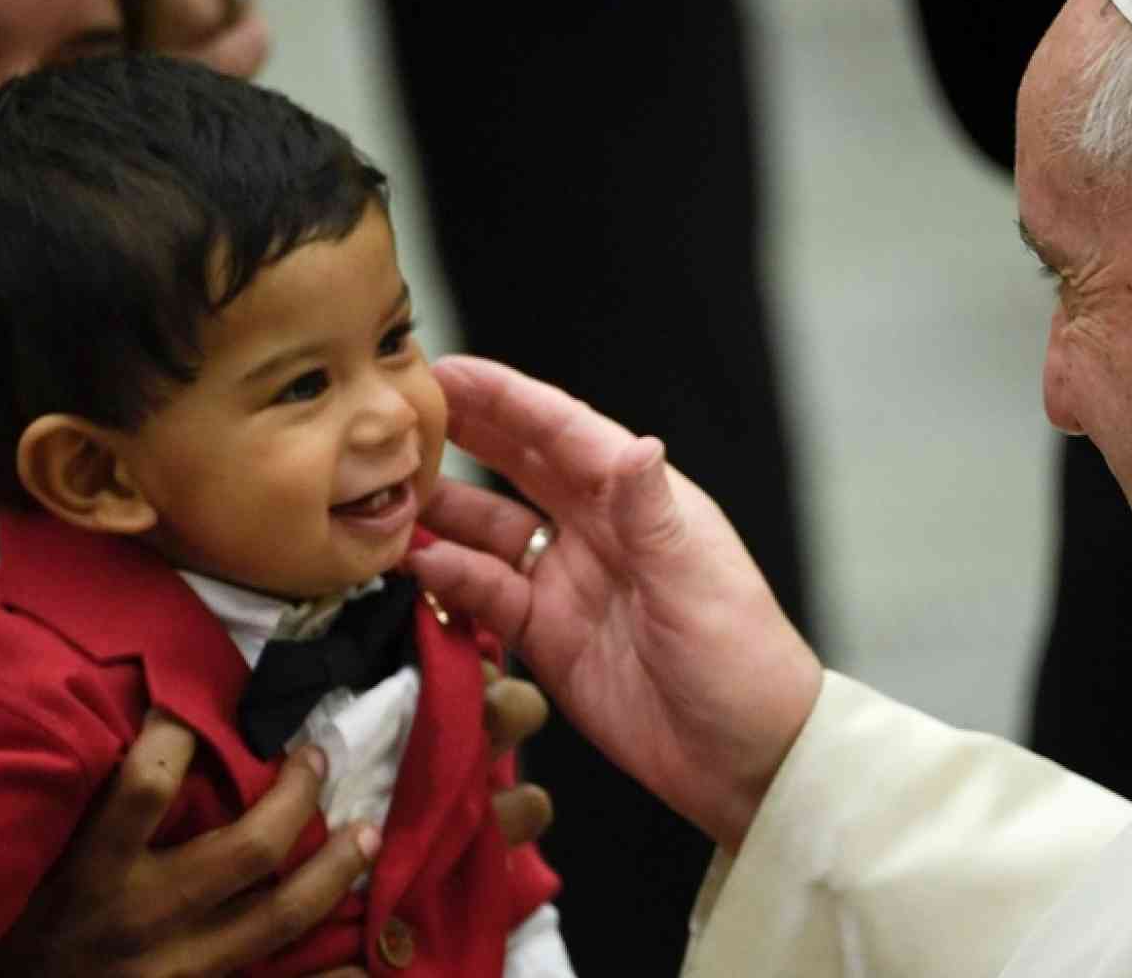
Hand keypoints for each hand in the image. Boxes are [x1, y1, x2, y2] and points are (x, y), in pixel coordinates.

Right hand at [0, 713, 374, 977]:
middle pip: (249, 850)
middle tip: (316, 757)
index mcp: (93, 872)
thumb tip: (137, 714)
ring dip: (333, 872)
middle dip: (295, 797)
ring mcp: (176, 967)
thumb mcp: (31, 857)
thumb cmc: (8, 926)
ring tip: (368, 834)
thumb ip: (80, 803)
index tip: (196, 703)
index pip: (147, 786)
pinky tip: (367, 965)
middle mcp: (143, 918)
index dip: (179, 733)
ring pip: (280, 918)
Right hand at [407, 357, 823, 849]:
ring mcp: (570, 582)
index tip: (445, 370)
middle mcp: (601, 530)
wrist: (746, 761)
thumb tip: (637, 445)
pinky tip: (415, 567)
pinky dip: (450, 579)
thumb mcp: (697, 584)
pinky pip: (487, 595)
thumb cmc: (742, 662)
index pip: (563, 432)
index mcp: (643, 500)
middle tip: (396, 411)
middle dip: (461, 433)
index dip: (504, 397)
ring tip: (386, 493)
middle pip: (519, 465)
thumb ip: (652, 517)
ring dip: (443, 510)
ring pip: (491, 529)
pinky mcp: (548, 637)